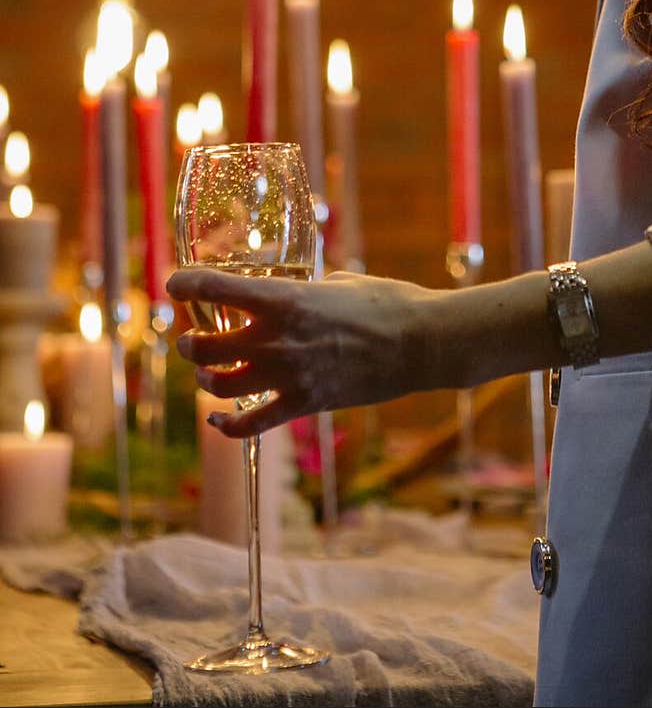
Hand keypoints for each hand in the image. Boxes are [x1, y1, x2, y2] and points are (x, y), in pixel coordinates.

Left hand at [167, 266, 444, 437]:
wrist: (421, 343)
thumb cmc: (388, 302)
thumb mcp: (340, 281)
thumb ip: (309, 287)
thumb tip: (298, 288)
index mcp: (285, 298)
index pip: (215, 289)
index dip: (185, 284)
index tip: (173, 284)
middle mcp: (277, 338)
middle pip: (206, 346)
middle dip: (190, 342)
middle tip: (190, 337)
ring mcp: (288, 375)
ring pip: (219, 386)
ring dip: (203, 378)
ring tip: (204, 370)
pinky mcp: (304, 404)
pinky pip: (250, 425)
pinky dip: (226, 425)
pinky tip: (216, 418)